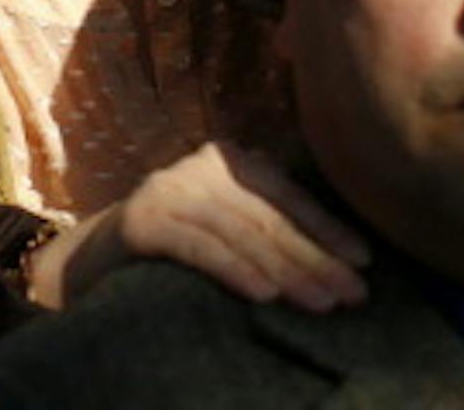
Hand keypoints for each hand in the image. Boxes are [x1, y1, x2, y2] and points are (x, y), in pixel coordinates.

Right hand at [27, 140, 368, 312]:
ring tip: (319, 303)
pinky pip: (199, 246)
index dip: (327, 228)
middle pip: (267, 216)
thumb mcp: (226, 223)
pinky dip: (234, 270)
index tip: (365, 263)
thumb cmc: (180, 246)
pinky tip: (263, 295)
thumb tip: (343, 256)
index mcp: (227, 161)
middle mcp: (198, 166)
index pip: (286, 195)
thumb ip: (265, 221)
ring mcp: (168, 188)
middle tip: (352, 295)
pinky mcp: (142, 219)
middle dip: (315, 258)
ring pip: (239, 231)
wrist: (97, 258)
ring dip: (284, 270)